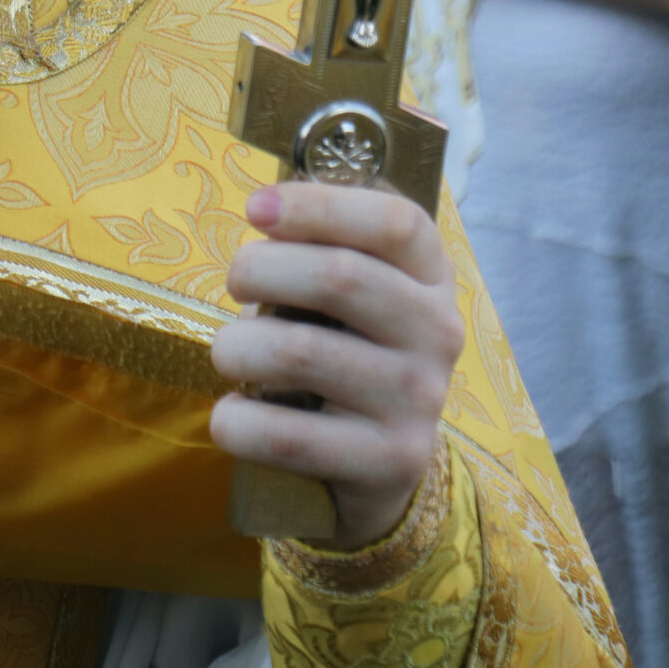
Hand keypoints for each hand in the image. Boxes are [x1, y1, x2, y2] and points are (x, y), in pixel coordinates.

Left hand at [211, 181, 465, 550]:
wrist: (377, 462)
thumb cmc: (341, 347)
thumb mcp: (345, 291)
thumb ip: (318, 248)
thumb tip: (266, 209)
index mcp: (430, 276)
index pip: (396, 222)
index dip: (319, 206)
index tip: (256, 209)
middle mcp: (437, 333)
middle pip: (341, 277)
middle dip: (259, 270)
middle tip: (234, 283)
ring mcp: (418, 401)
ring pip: (300, 353)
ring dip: (236, 348)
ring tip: (231, 354)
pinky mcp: (389, 461)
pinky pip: (286, 435)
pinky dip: (237, 422)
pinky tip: (233, 415)